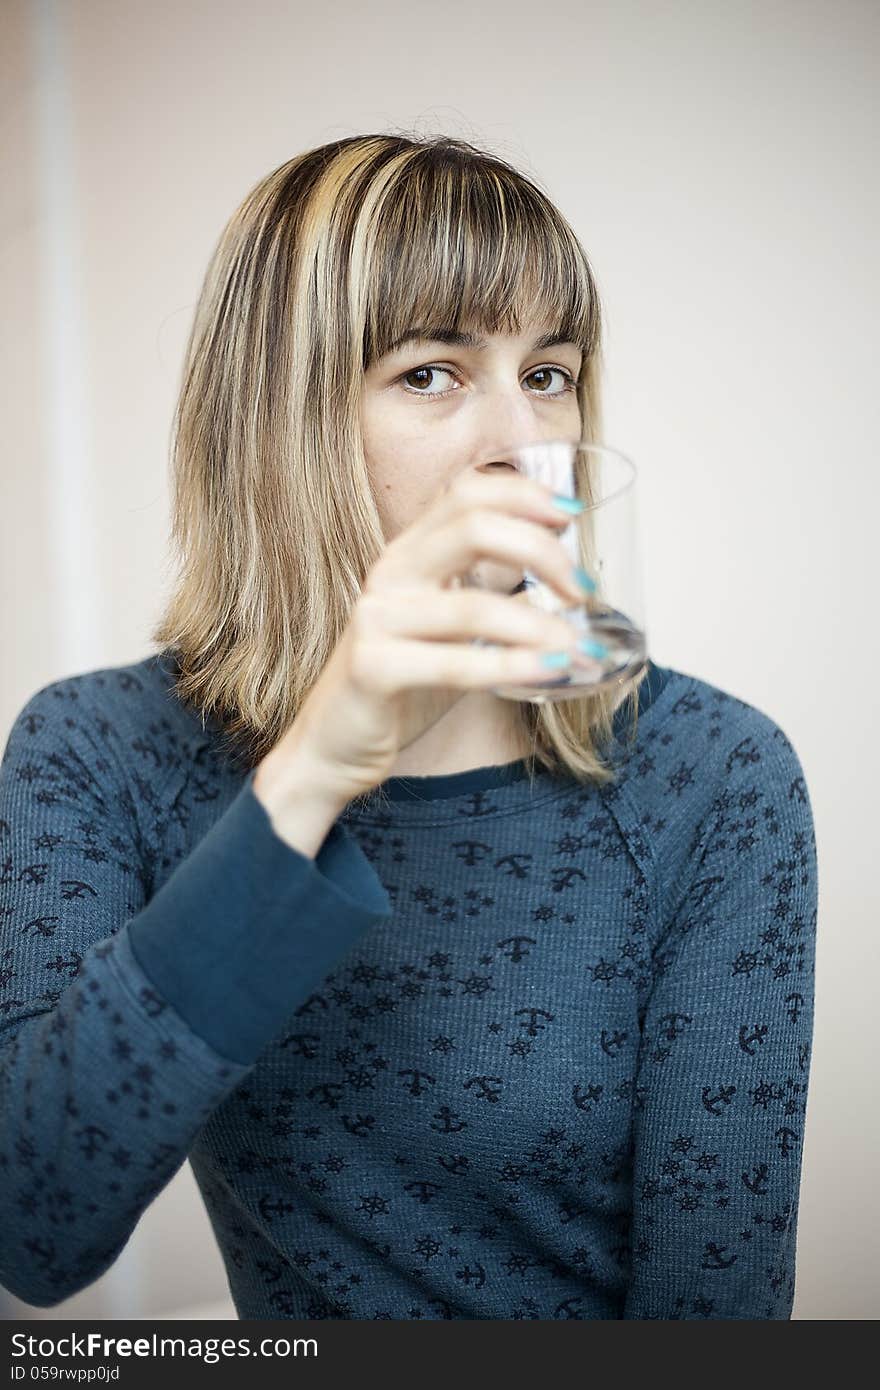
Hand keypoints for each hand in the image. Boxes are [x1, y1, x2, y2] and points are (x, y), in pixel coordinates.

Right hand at [255, 467, 595, 808]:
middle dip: (542, 552)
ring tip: (582, 650)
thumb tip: (566, 584)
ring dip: (540, 627)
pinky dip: (511, 667)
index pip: (467, 492)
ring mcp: (377, 617)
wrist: (333, 745)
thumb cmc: (399, 688)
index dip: (524, 494)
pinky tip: (550, 673)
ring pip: (472, 605)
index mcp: (410, 553)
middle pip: (474, 527)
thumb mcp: (454, 633)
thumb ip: (496, 601)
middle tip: (583, 590)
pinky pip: (454, 664)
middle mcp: (390, 573)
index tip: (572, 516)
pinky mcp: (372, 667)